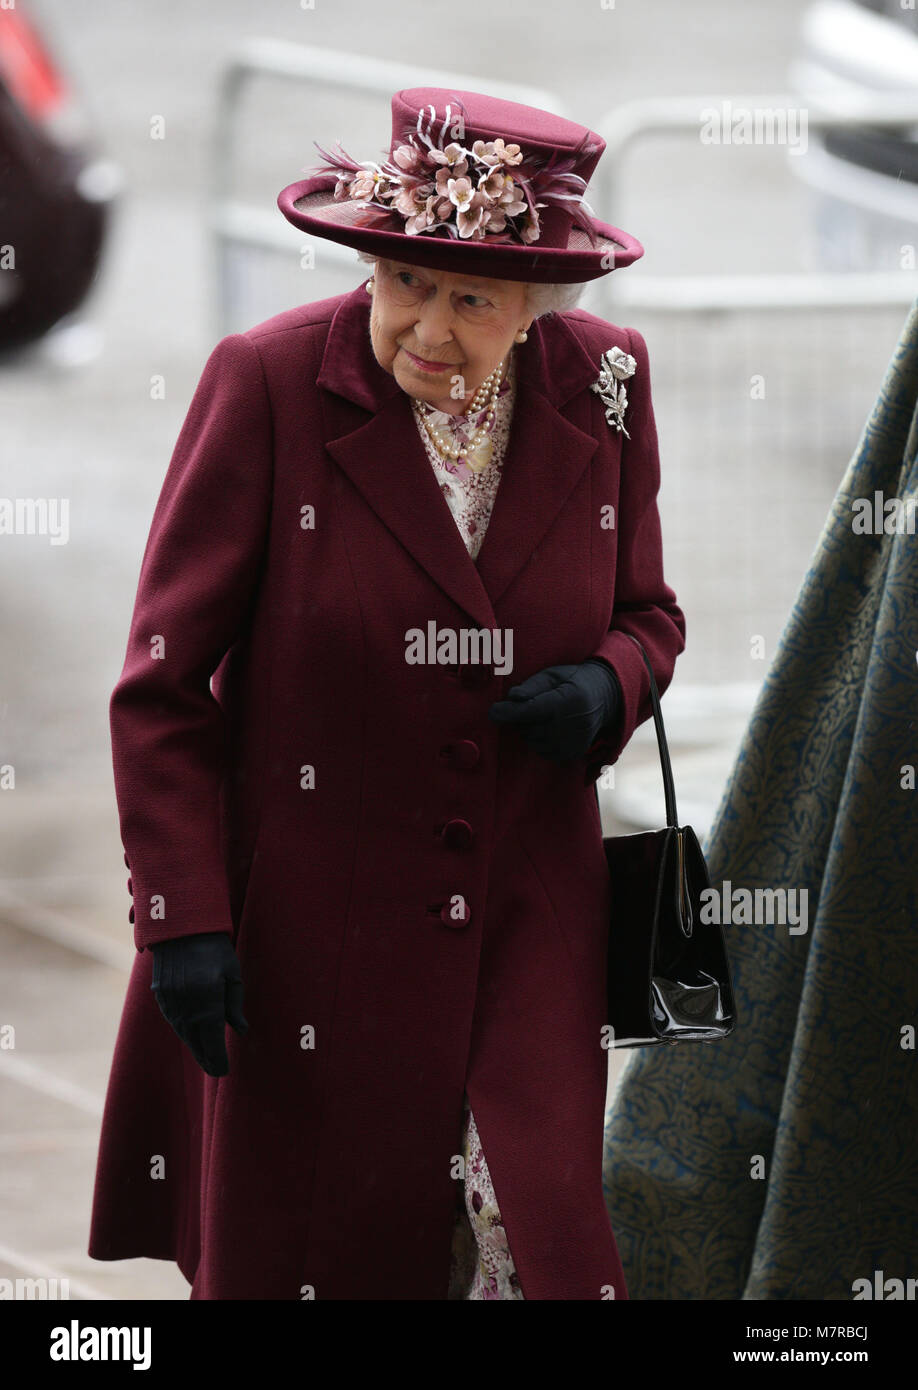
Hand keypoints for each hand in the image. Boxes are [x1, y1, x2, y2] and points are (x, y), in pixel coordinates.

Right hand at [150, 931, 247, 1076]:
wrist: (182, 925)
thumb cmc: (214, 947)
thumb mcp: (232, 972)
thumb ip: (234, 1004)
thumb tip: (240, 1031)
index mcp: (207, 1000)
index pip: (212, 1040)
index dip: (218, 1059)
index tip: (224, 1072)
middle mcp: (186, 1005)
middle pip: (196, 1041)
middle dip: (206, 1058)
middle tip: (216, 1071)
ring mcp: (170, 1001)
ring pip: (182, 1033)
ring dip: (193, 1047)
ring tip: (205, 1059)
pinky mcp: (160, 994)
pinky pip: (173, 1020)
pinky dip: (183, 1031)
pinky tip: (191, 1037)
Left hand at [488, 659, 622, 762]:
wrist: (604, 697)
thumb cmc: (573, 681)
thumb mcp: (553, 675)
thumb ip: (531, 686)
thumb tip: (511, 698)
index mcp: (566, 700)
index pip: (531, 710)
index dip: (508, 712)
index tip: (493, 712)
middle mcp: (572, 724)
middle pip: (529, 728)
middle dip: (522, 718)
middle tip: (533, 706)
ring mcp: (574, 742)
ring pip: (533, 741)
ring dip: (530, 730)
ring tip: (544, 716)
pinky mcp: (574, 753)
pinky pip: (543, 752)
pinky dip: (539, 741)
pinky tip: (550, 728)